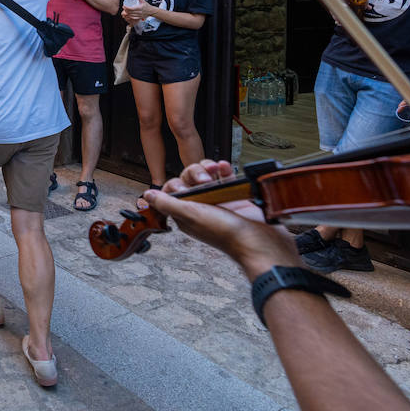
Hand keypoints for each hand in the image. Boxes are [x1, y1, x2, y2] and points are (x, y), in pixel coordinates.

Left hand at [121, 0, 146, 22]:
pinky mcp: (139, 18)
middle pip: (130, 12)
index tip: (124, 6)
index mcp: (140, 8)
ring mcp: (139, 15)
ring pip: (131, 15)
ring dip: (127, 13)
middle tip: (123, 7)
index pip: (131, 8)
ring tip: (124, 10)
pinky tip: (128, 15)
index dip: (126, 7)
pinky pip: (133, 18)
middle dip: (125, 10)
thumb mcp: (143, 1)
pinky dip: (129, 16)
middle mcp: (139, 12)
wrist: (151, 11)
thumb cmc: (147, 5)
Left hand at [144, 160, 299, 276]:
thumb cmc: (228, 235)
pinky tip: (226, 168)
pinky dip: (224, 169)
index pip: (172, 190)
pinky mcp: (235, 196)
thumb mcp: (191, 217)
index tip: (185, 187)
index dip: (176, 184)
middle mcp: (201, 207)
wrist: (261, 242)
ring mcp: (219, 201)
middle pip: (189, 179)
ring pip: (206, 175)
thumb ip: (168, 204)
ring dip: (208, 168)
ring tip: (216, 170)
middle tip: (205, 180)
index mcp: (186, 214)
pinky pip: (225, 176)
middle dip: (194, 173)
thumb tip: (147, 195)